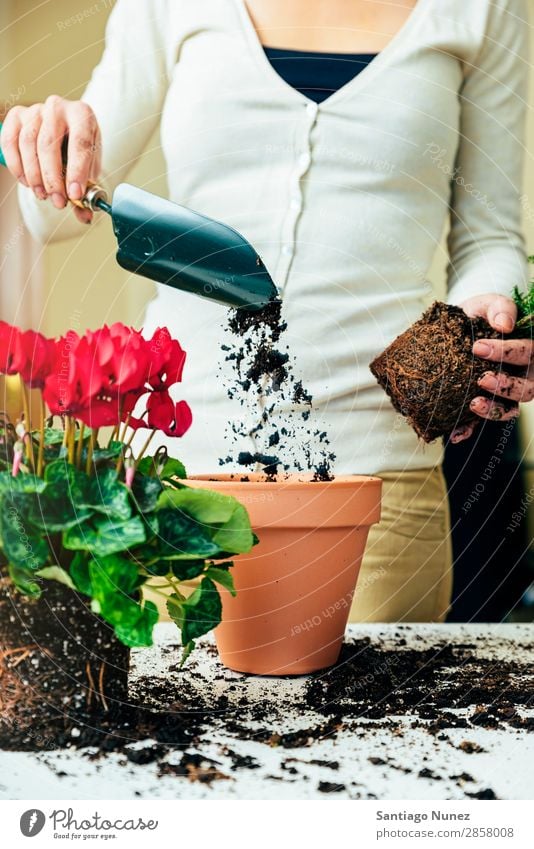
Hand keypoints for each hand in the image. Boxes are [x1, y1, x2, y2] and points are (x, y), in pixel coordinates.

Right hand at [0, 97, 101, 224]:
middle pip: (48, 144)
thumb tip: (85, 217)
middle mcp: (57, 107)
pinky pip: (10, 142)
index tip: (75, 195)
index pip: (79, 142)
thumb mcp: (89, 168)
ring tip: (43, 195)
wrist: (64, 132)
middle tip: (58, 202)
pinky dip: (17, 166)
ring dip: (34, 176)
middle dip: (52, 179)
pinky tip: (27, 182)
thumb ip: (86, 191)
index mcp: (82, 115)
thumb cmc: (79, 151)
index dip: (77, 171)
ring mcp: (35, 110)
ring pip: (27, 144)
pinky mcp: (16, 115)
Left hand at [450, 293, 532, 443]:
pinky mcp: (483, 405)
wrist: (456, 328)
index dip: (508, 352)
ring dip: (493, 410)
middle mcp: (522, 375)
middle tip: (481, 379)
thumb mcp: (487, 304)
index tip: (478, 347)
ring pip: (510, 409)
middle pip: (527, 388)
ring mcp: (504, 394)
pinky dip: (468, 430)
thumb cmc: (478, 315)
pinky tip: (454, 434)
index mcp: (529, 350)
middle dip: (506, 386)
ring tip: (472, 404)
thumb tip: (505, 324)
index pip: (528, 353)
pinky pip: (481, 423)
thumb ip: (499, 308)